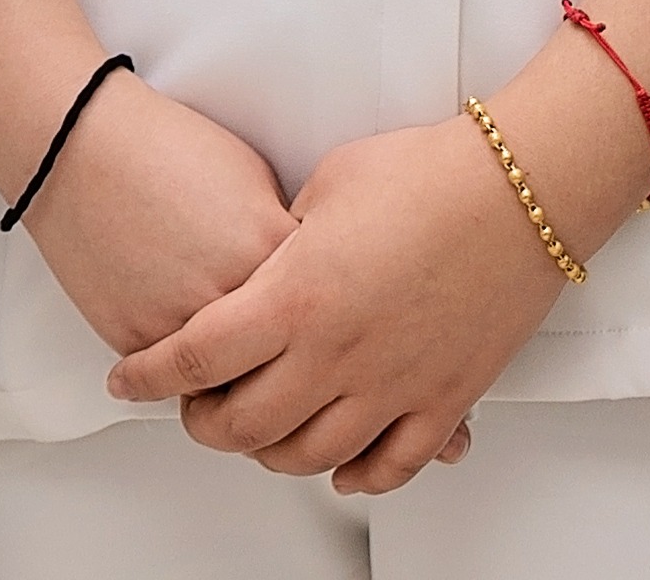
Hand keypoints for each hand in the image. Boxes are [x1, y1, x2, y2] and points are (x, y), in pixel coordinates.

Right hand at [15, 76, 296, 354]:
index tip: (312, 308)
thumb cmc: (160, 150)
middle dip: (279, 353)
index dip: (314, 306)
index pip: (321, 308)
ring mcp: (183, 324)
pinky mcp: (138, 342)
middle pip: (280, 356)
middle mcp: (233, 295)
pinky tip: (176, 321)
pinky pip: (174, 376)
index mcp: (272, 250)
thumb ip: (281, 237)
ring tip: (223, 337)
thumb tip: (295, 277)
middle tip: (276, 344)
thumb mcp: (252, 177)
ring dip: (230, 371)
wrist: (79, 148)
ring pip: (229, 381)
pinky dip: (179, 359)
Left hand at [112, 116, 574, 491]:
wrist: (521, 187)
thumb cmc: (427, 172)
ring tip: (258, 434)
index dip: (148, 376)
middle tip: (193, 410)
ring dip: (271, 454)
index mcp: (293, 297)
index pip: (193, 358)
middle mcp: (336, 355)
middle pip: (242, 425)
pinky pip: (392, 465)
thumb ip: (282, 241)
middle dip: (203, 424)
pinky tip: (341, 468)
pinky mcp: (444, 399)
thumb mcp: (323, 188)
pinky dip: (358, 476)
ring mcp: (393, 386)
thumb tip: (265, 268)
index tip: (127, 380)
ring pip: (310, 456)